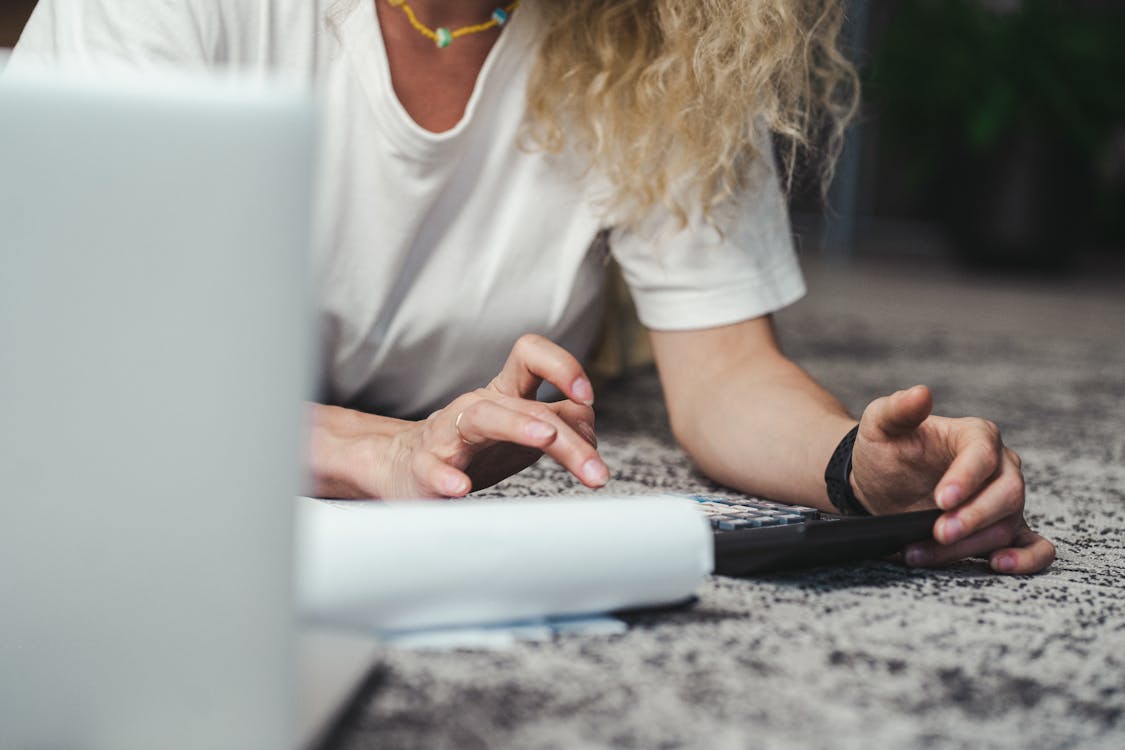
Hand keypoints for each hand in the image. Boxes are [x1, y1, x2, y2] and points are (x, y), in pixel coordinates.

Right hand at [307, 335, 606, 498]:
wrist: (405, 467)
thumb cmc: (474, 448)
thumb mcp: (524, 431)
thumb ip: (561, 422)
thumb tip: (590, 426)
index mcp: (504, 393)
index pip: (532, 356)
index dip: (563, 366)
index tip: (588, 396)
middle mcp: (478, 406)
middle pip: (527, 406)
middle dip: (568, 439)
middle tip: (597, 473)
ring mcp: (449, 435)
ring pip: (483, 418)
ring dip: (517, 425)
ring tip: (543, 439)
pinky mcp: (424, 467)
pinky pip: (434, 467)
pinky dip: (446, 477)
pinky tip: (460, 489)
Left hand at [850, 385, 1054, 573]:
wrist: (880, 482)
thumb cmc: (885, 449)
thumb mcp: (880, 424)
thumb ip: (898, 409)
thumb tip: (921, 393)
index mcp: (976, 436)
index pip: (983, 455)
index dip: (966, 479)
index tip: (940, 500)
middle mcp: (1000, 467)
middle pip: (1006, 494)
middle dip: (972, 518)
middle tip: (937, 532)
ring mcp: (1004, 500)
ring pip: (1006, 526)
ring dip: (967, 545)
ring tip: (921, 553)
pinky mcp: (1002, 529)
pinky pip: (1035, 547)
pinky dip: (1026, 559)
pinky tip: (998, 564)